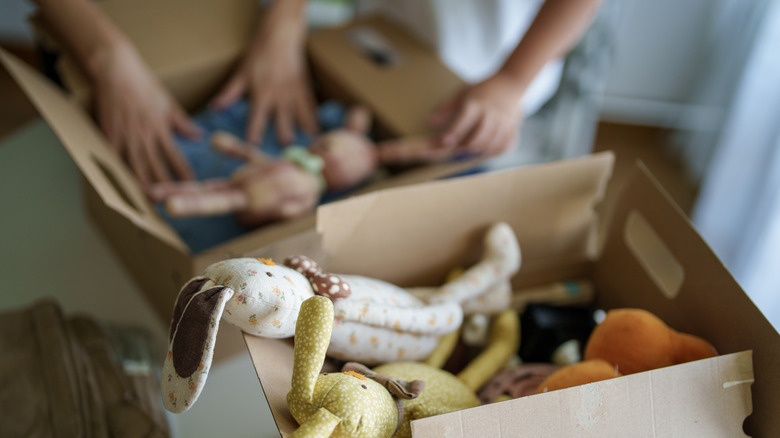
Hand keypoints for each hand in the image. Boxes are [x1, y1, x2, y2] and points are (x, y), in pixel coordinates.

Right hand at [92, 42, 200, 187]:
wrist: (116, 69)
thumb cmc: (144, 84)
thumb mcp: (168, 103)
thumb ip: (183, 123)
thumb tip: (199, 136)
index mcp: (161, 128)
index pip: (176, 157)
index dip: (183, 173)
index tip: (192, 187)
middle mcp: (144, 135)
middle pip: (155, 167)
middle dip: (163, 186)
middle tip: (170, 202)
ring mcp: (125, 136)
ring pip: (134, 166)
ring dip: (141, 185)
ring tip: (148, 201)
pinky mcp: (108, 133)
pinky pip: (113, 157)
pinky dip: (117, 171)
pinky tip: (121, 185)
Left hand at [210, 1, 317, 145]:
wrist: (281, 37)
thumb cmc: (259, 54)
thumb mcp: (241, 73)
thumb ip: (230, 93)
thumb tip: (215, 108)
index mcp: (262, 92)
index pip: (257, 116)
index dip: (255, 131)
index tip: (254, 146)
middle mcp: (280, 95)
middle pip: (283, 119)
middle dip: (285, 135)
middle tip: (287, 153)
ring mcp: (294, 93)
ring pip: (300, 116)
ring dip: (303, 132)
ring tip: (309, 148)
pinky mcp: (304, 90)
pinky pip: (311, 108)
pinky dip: (314, 121)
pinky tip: (318, 133)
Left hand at [428, 72, 522, 156]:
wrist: (511, 83)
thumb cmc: (481, 90)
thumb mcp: (461, 93)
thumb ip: (444, 108)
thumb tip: (428, 123)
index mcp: (476, 103)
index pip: (464, 119)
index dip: (455, 132)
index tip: (444, 142)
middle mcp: (491, 113)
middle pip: (478, 137)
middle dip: (465, 147)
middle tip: (455, 150)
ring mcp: (504, 122)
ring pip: (491, 145)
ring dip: (478, 151)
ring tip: (468, 151)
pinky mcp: (513, 129)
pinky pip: (504, 147)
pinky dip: (493, 152)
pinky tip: (485, 150)